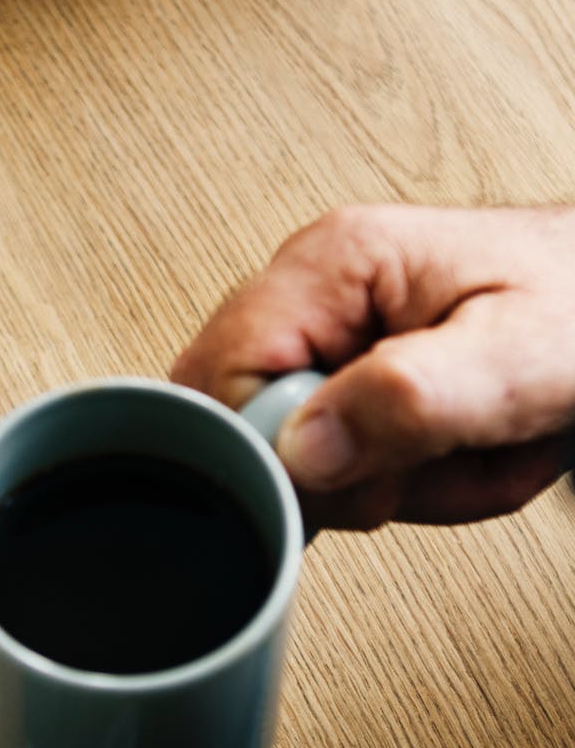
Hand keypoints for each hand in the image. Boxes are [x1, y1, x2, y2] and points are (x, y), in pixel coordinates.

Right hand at [171, 204, 574, 528]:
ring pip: (297, 457)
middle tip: (437, 458)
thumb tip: (300, 448)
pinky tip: (456, 452)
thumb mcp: (524, 357)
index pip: (223, 379)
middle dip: (349, 477)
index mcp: (334, 262)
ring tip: (473, 449)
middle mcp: (317, 292)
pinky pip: (338, 462)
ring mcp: (333, 334)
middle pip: (248, 424)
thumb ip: (410, 400)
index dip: (281, 451)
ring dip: (396, 485)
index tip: (366, 472)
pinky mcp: (357, 375)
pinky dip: (404, 483)